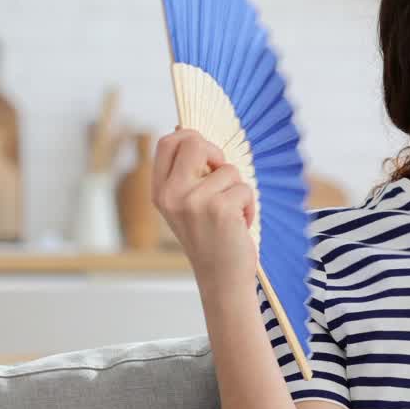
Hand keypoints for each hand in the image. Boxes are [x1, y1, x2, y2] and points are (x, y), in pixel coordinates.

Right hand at [152, 126, 257, 293]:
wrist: (221, 279)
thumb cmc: (210, 239)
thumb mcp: (187, 205)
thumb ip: (185, 173)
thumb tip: (182, 129)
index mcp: (160, 192)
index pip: (167, 143)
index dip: (190, 137)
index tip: (207, 155)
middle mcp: (172, 195)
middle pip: (194, 142)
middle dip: (216, 154)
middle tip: (223, 177)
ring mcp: (194, 201)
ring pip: (227, 169)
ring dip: (237, 190)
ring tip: (231, 215)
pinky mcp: (219, 208)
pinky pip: (244, 188)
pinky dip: (249, 206)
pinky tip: (239, 225)